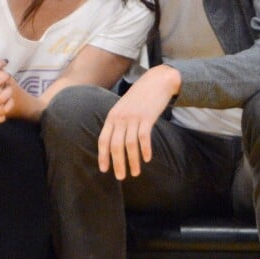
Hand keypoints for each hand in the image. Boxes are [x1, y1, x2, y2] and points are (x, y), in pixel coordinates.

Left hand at [98, 65, 180, 179]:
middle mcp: (120, 118)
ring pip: (130, 144)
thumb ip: (118, 122)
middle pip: (115, 145)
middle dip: (117, 163)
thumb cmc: (140, 97)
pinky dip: (145, 149)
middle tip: (120, 177)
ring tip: (135, 173)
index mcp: (112, 117)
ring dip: (132, 161)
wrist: (156, 81)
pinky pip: (144, 137)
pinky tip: (147, 159)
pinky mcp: (147, 117)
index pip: (103, 140)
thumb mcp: (123, 108)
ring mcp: (133, 117)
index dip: (103, 156)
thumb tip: (114, 142)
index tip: (104, 170)